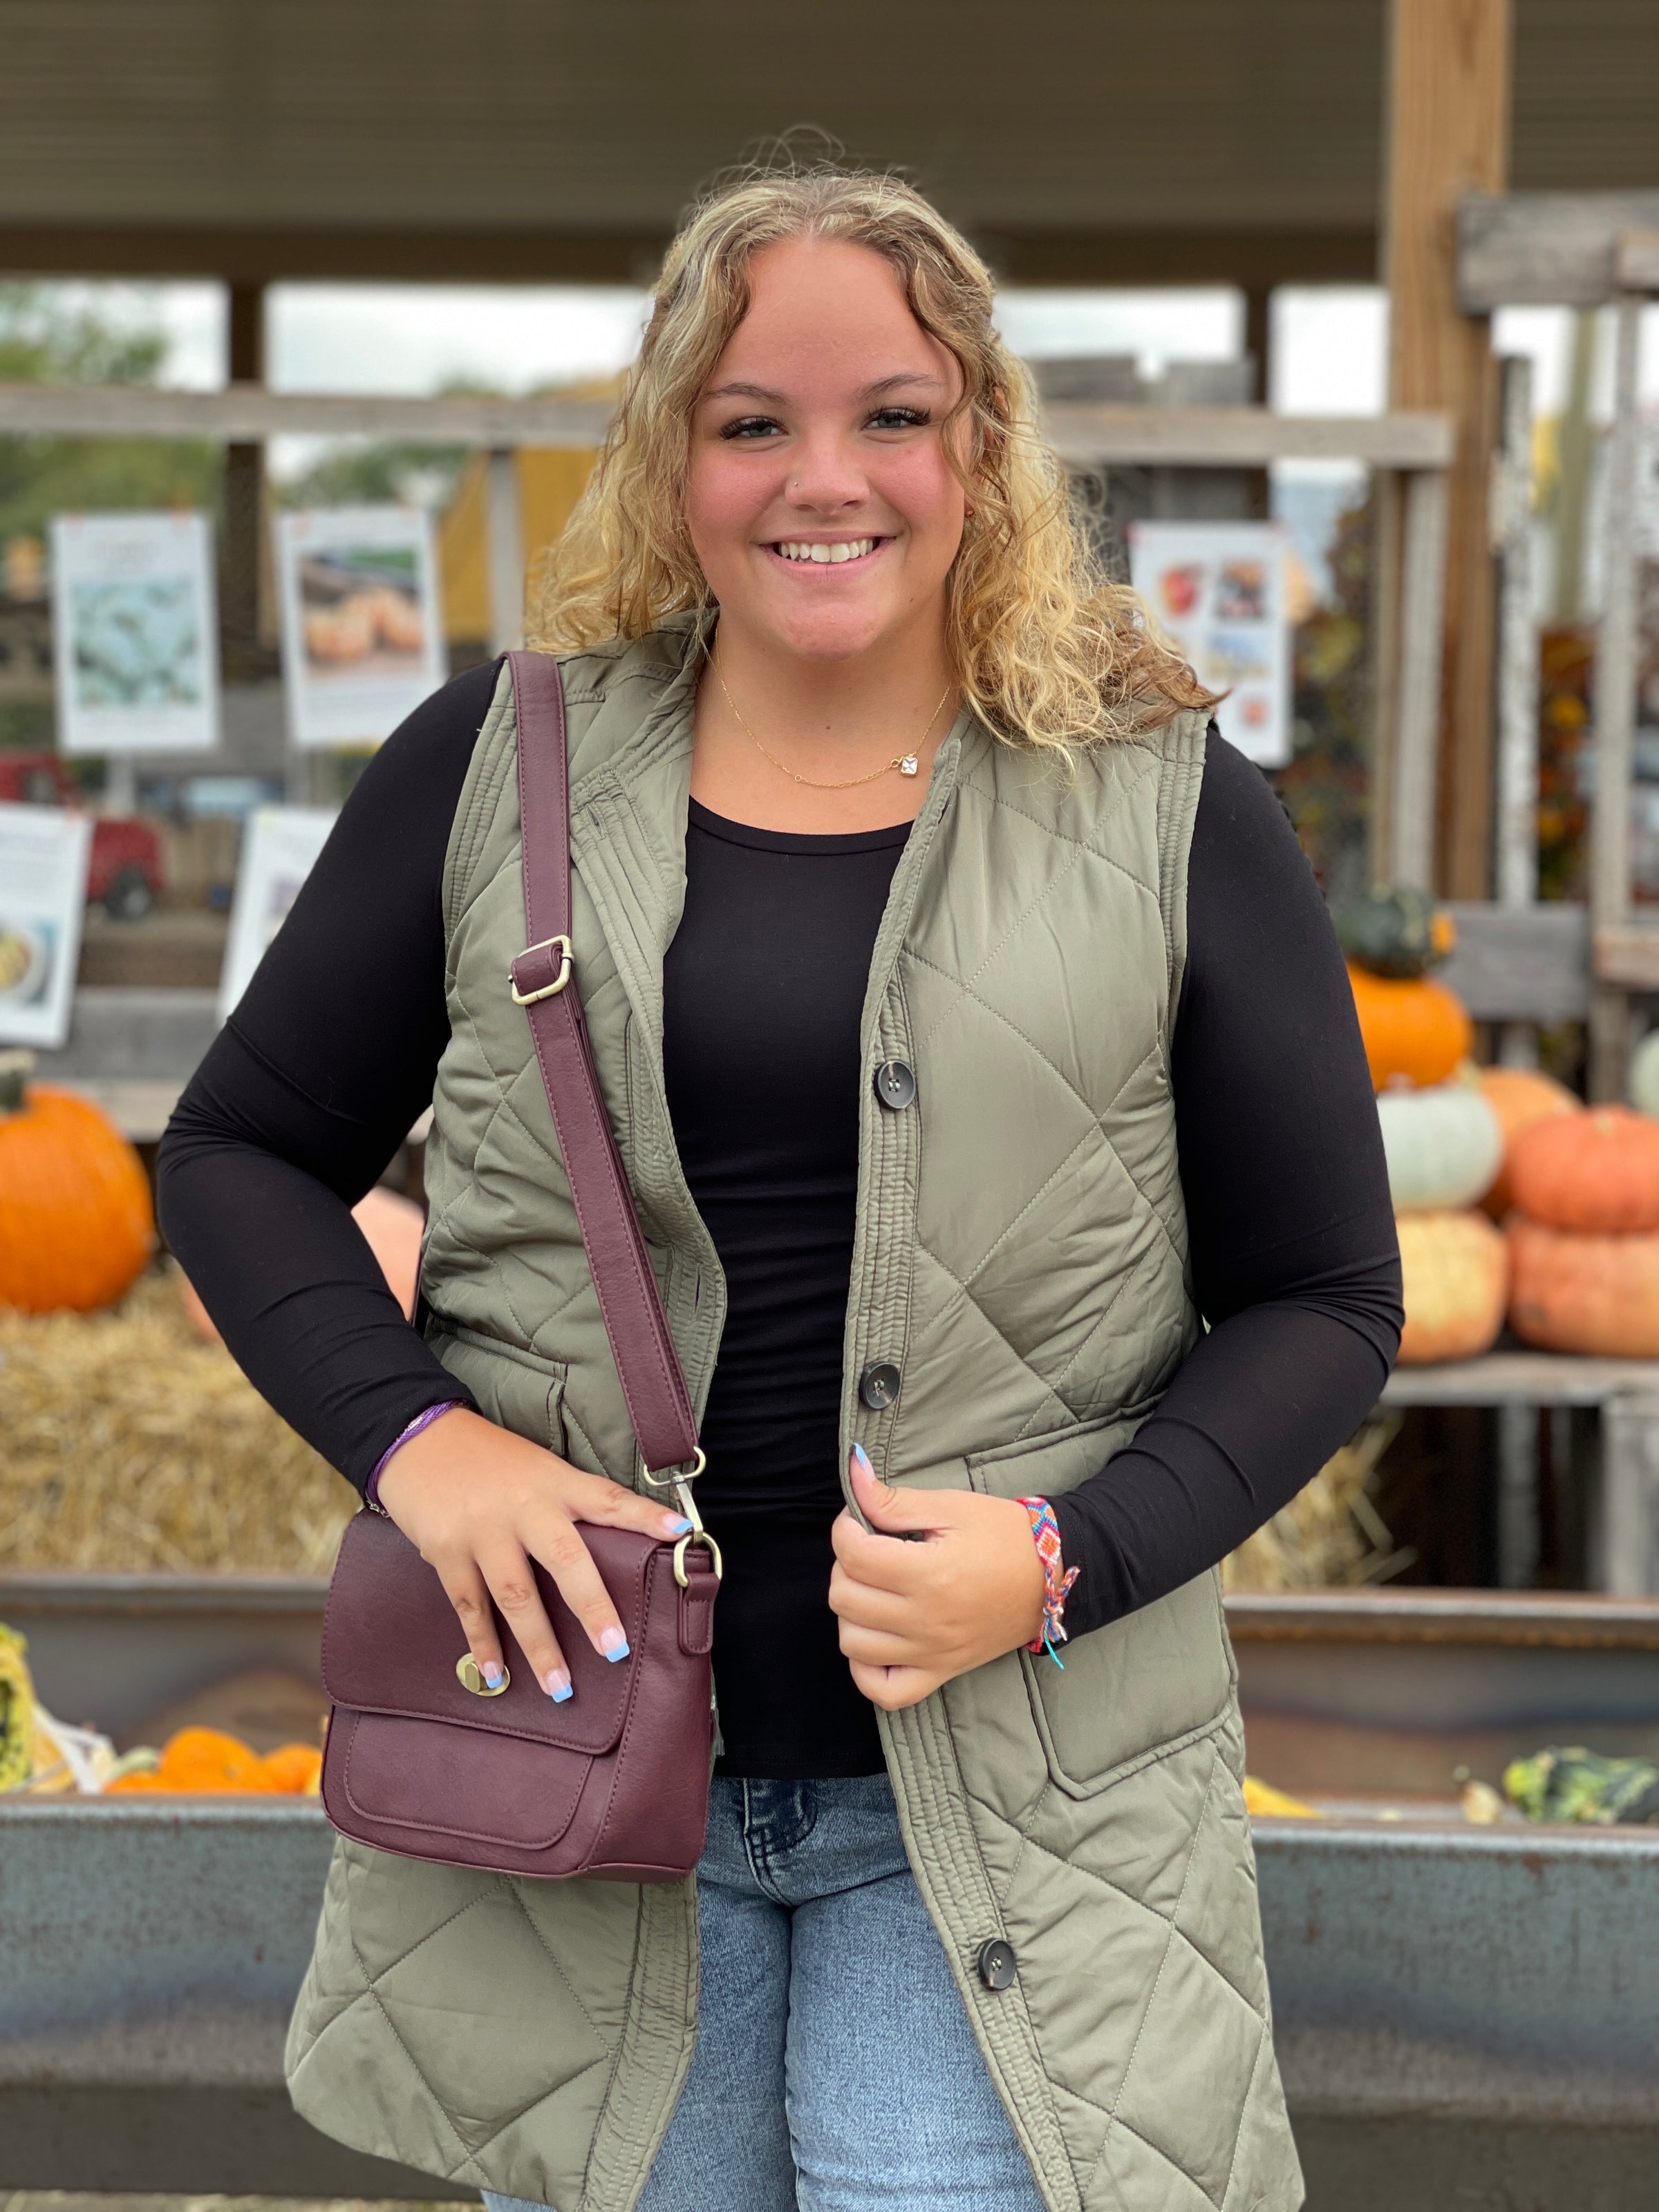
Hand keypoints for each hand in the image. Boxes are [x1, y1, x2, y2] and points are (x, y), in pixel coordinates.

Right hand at [374, 1406, 691, 1701]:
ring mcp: (483, 1531)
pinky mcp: (446, 1550)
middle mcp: (523, 1507)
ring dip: (539, 1645)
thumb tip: (614, 1552)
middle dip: (591, 1606)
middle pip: (564, 1558)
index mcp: (554, 1483)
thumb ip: (570, 1505)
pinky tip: (497, 1673)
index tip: (678, 1532)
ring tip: (560, 1687)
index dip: (643, 1515)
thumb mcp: (537, 1469)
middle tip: (614, 1649)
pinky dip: (483, 1643)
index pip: (607, 1498)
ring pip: (516, 1594)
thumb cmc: (488, 1459)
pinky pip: (469, 1605)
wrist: (418, 1438)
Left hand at [828, 1444, 1046, 1710]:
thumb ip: (895, 1499)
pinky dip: (866, 1669)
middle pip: (845, 1598)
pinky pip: (884, 1691)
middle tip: (870, 1549)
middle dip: (846, 1565)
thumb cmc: (1005, 1536)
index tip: (859, 1520)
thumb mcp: (951, 1507)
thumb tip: (853, 1471)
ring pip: (853, 1644)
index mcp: (929, 1574)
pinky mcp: (940, 1673)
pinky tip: (876, 1637)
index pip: (854, 1555)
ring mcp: (931, 1653)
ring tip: (873, 1589)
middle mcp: (926, 1621)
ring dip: (851, 1612)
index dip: (845, 1528)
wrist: (1054, 1576)